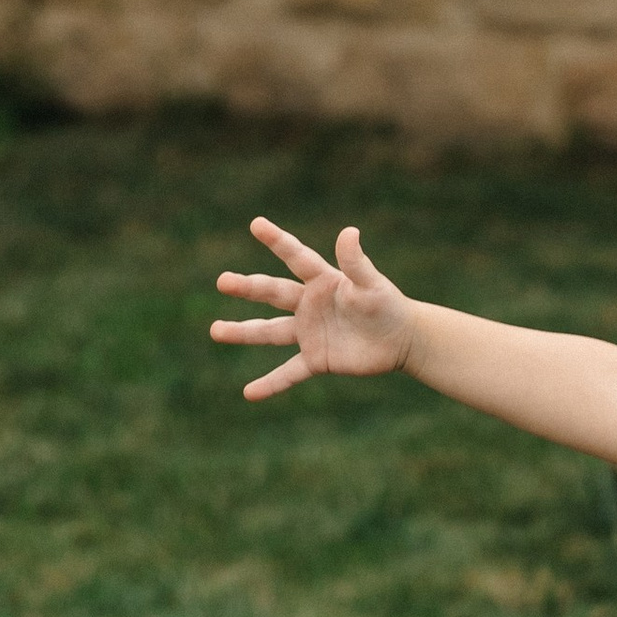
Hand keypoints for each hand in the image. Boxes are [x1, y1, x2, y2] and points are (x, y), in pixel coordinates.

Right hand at [211, 219, 415, 400]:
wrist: (401, 339)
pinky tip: (250, 393)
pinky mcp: (316, 359)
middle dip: (248, 287)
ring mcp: (309, 333)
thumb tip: (349, 231)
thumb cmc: (388, 305)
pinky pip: (289, 372)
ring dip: (243, 332)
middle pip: (273, 293)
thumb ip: (356, 263)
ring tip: (215, 331)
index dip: (278, 241)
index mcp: (322, 281)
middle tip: (222, 281)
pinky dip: (271, 384)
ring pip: (270, 332)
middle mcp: (309, 304)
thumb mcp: (372, 284)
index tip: (256, 223)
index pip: (296, 257)